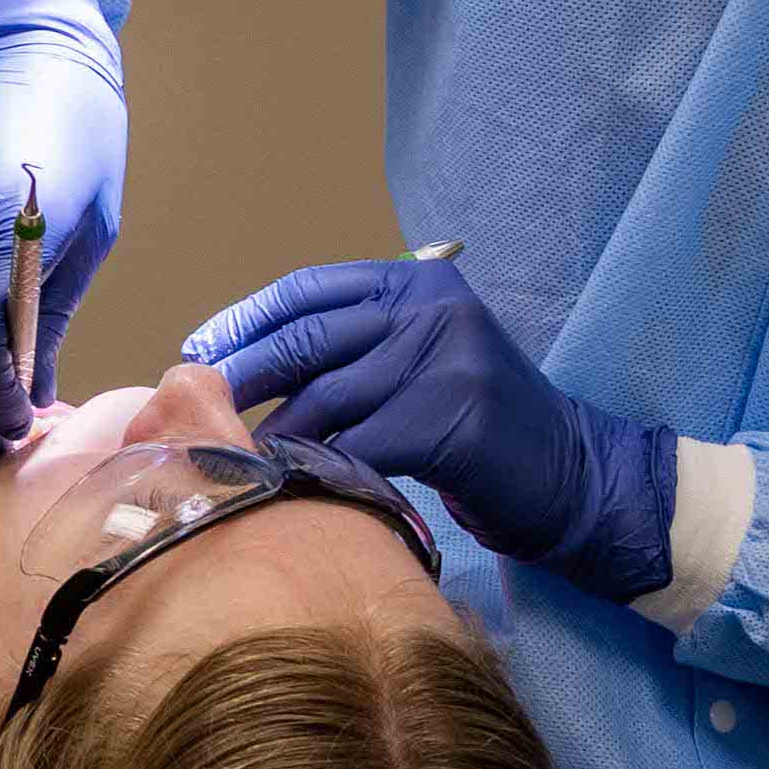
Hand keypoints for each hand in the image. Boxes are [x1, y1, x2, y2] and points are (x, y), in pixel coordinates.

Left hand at [185, 256, 680, 601]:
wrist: (570, 474)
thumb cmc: (479, 428)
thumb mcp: (423, 362)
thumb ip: (357, 349)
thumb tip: (248, 364)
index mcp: (419, 284)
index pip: (311, 290)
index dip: (247, 319)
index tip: (201, 349)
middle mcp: (433, 310)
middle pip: (310, 337)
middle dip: (245, 373)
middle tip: (199, 406)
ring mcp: (446, 361)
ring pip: (326, 396)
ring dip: (273, 432)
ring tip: (235, 456)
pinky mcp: (452, 419)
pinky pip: (358, 445)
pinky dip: (316, 467)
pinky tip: (288, 484)